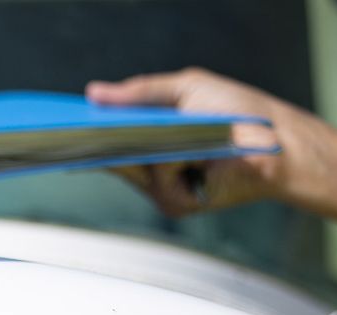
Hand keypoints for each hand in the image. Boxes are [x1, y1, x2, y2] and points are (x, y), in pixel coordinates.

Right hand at [85, 68, 327, 216]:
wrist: (277, 143)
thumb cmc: (239, 111)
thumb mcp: (184, 89)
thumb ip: (139, 92)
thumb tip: (94, 92)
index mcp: (152, 135)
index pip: (109, 134)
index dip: (84, 127)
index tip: (58, 119)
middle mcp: (152, 164)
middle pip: (109, 154)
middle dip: (90, 140)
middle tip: (66, 126)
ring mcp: (162, 187)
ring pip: (128, 169)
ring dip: (128, 148)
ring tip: (111, 129)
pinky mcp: (176, 203)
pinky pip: (155, 181)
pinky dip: (162, 162)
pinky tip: (170, 147)